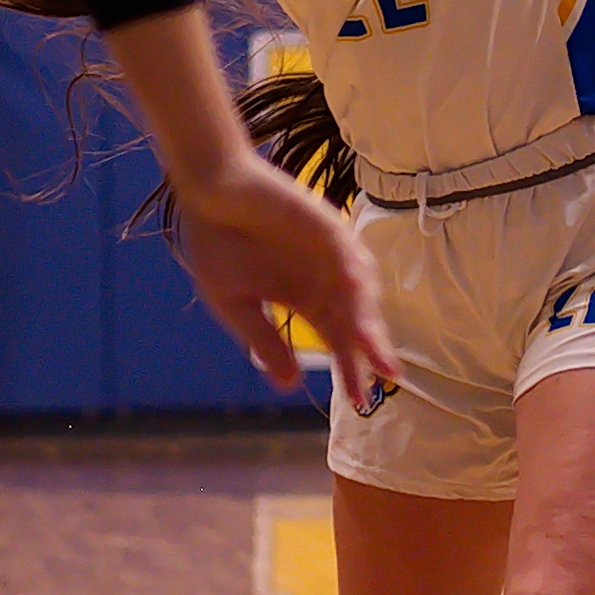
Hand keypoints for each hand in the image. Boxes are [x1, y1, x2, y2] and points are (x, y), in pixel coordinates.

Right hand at [175, 153, 398, 399]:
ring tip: (374, 345)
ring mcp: (328, 252)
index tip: (358, 401)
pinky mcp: (325, 223)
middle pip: (356, 320)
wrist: (207, 193)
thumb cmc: (217, 244)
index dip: (349, 369)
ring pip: (359, 288)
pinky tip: (356, 288)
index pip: (337, 340)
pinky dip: (353, 267)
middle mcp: (324, 279)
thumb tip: (289, 385)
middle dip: (371, 348)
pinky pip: (345, 248)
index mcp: (304, 299)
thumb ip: (264, 341)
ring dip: (368, 314)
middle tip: (386, 376)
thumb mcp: (235, 306)